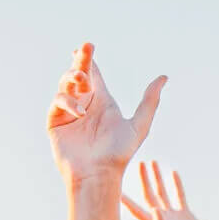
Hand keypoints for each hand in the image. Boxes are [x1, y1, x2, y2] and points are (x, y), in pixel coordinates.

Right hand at [46, 43, 165, 184]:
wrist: (98, 174)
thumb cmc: (119, 154)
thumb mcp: (139, 125)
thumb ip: (150, 100)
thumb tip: (164, 77)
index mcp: (102, 101)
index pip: (94, 74)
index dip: (89, 59)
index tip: (88, 46)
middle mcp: (84, 103)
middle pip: (78, 73)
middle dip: (80, 58)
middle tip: (84, 47)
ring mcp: (68, 112)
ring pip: (65, 84)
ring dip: (72, 77)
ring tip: (82, 79)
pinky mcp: (55, 121)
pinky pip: (58, 101)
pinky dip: (68, 102)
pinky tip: (80, 112)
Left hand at [119, 160, 218, 219]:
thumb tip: (154, 211)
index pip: (136, 209)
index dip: (126, 199)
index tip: (115, 186)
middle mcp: (161, 219)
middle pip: (149, 195)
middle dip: (144, 180)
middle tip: (139, 164)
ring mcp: (173, 217)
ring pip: (162, 193)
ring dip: (156, 179)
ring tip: (152, 162)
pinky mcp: (186, 216)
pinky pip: (179, 196)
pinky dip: (176, 185)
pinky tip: (173, 173)